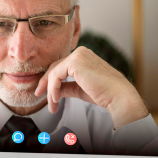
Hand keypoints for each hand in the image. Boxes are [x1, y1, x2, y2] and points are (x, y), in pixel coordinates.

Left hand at [33, 47, 148, 128]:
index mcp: (83, 56)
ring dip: (50, 90)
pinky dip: (53, 89)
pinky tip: (55, 99)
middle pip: (55, 68)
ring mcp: (78, 55)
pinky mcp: (75, 61)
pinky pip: (56, 76)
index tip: (44, 93)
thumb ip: (67, 87)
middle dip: (46, 84)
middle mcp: (80, 52)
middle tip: (39, 96)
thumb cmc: (104, 94)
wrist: (118, 97)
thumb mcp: (80, 89)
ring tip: (52, 105)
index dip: (50, 80)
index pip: (60, 66)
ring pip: (54, 72)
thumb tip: (54, 90)